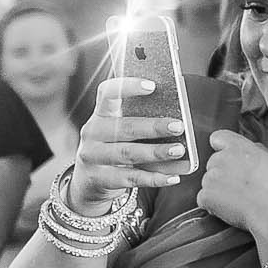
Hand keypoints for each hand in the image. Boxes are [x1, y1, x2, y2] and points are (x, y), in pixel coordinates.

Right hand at [72, 77, 193, 213]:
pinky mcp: (98, 179)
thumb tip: (175, 119)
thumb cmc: (114, 148)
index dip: (128, 87)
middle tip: (179, 126)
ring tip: (179, 151)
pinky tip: (172, 177)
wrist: (88, 181)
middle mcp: (92, 133)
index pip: (108, 93)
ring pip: (128, 154)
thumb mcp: (119, 132)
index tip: (152, 86)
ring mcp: (92, 157)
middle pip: (124, 127)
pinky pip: (130, 178)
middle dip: (153, 127)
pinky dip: (153, 178)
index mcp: (100, 114)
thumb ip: (139, 122)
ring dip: (156, 152)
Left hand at [195, 130, 267, 245]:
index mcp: (238, 146)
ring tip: (237, 198)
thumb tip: (247, 153)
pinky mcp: (205, 195)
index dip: (222, 149)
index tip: (228, 157)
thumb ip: (253, 151)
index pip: (218, 138)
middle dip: (222, 173)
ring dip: (217, 190)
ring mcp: (211, 177)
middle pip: (213, 162)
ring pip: (208, 181)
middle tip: (238, 185)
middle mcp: (221, 158)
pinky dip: (212, 205)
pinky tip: (230, 207)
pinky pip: (204, 199)